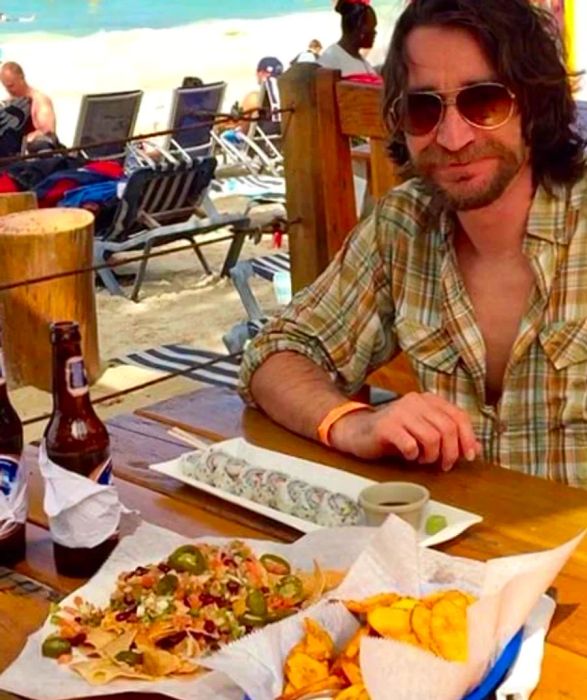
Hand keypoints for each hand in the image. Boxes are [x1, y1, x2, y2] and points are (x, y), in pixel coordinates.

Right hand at [329, 392, 480, 470]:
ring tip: (422, 459)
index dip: (468, 438)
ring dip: (431, 456)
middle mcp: (416, 401)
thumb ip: (449, 437)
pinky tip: (408, 456)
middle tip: (444, 465)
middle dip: (450, 452)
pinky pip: (411, 445)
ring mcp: (400, 411)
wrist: (358, 431)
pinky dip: (413, 456)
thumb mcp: (424, 432)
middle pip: (448, 428)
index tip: (469, 456)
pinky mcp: (387, 426)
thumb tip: (476, 449)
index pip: (459, 416)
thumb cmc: (394, 433)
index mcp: (428, 400)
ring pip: (432, 437)